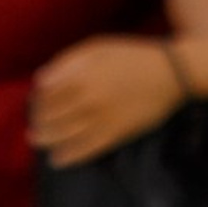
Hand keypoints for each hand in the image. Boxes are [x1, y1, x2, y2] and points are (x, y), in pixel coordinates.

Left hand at [30, 35, 186, 168]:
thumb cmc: (133, 56)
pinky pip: (84, 150)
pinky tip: (58, 159)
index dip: (37, 101)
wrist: (172, 73)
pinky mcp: (115, 134)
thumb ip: (68, 61)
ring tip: (40, 141)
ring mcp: (101, 118)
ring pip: (63, 136)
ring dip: (47, 141)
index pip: (46, 94)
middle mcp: (88, 98)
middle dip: (39, 122)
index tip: (35, 104)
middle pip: (51, 117)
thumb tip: (41, 80)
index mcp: (82, 74)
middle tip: (35, 125)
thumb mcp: (100, 47)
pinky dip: (67, 157)